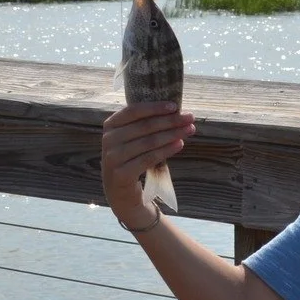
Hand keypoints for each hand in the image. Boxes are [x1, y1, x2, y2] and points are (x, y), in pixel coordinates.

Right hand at [100, 101, 193, 229]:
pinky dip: (166, 150)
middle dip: (170, 121)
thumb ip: (145, 125)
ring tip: (189, 130)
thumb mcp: (131, 139)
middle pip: (145, 126)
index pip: (134, 111)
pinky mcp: (121, 174)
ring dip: (172, 134)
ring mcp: (113, 157)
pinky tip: (180, 144)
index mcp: (111, 125)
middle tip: (190, 118)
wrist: (120, 193)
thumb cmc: (131, 160)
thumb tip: (175, 112)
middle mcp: (108, 140)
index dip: (155, 107)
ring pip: (149, 141)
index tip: (175, 106)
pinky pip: (149, 158)